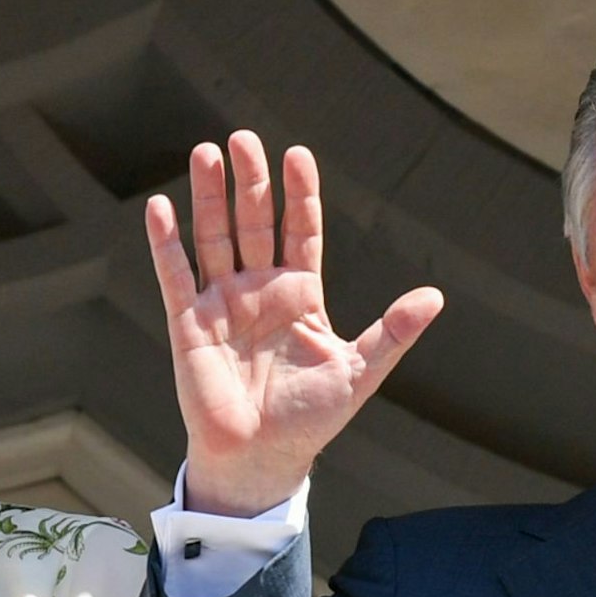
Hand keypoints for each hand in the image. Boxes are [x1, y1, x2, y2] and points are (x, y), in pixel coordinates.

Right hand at [145, 130, 442, 516]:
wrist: (260, 458)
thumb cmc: (310, 420)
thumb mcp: (359, 372)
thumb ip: (393, 332)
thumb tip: (435, 297)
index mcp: (300, 295)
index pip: (300, 230)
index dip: (299, 194)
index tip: (297, 155)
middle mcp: (259, 290)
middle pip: (253, 222)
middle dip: (249, 181)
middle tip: (244, 138)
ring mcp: (222, 303)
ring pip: (213, 237)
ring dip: (209, 197)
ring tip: (205, 153)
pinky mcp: (188, 323)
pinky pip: (175, 275)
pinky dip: (166, 242)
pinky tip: (160, 206)